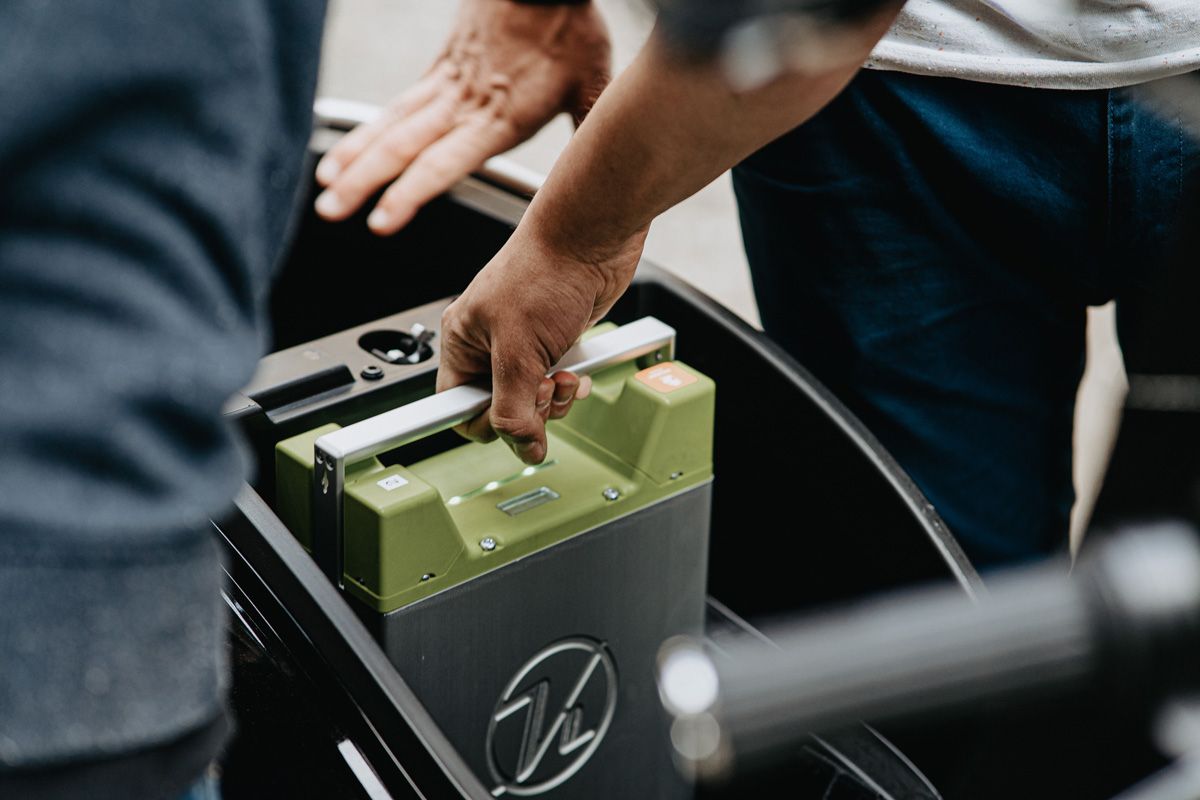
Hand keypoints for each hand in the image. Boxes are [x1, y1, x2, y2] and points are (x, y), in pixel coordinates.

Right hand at [313, 0, 609, 233]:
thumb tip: (612, 175)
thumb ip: (593, 131)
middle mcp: (465, 103)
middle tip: (329, 211)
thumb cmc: (569, 27)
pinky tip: (346, 150)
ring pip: (391, 125)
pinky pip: (397, 105)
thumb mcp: (593, 85)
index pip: (443, 161)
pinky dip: (367, 130)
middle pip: (404, 147)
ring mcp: (447, 84)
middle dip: (364, 184)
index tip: (381, 221)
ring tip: (325, 188)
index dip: (410, 193)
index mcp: (500, 116)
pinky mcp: (441, 70)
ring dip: (355, 158)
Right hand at [437, 224, 644, 463]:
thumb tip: (521, 447)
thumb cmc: (546, 271)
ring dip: (554, 400)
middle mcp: (489, 343)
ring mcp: (524, 343)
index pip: (456, 406)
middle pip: (499, 408)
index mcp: (462, 341)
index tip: (509, 427)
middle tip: (544, 389)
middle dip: (529, 409)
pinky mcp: (555, 341)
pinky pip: (556, 383)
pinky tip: (577, 372)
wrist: (592, 237)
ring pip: (531, 400)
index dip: (484, 423)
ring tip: (563, 378)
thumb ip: (514, 407)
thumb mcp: (519, 350)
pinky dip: (570, 386)